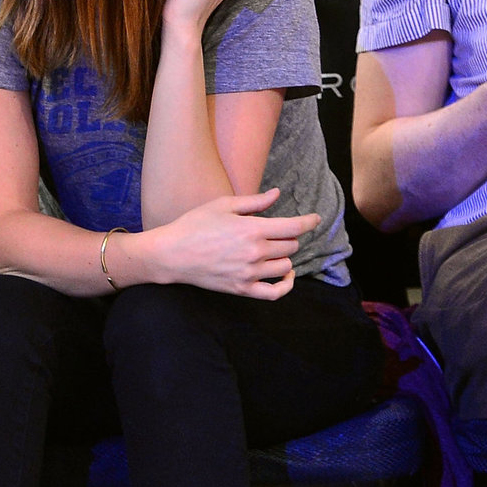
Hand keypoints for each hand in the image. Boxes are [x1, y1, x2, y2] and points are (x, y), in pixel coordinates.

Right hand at [133, 187, 318, 298]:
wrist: (171, 254)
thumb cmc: (194, 225)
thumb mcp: (223, 205)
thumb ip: (254, 202)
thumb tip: (277, 194)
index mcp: (253, 229)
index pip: (294, 226)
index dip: (309, 221)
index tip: (315, 218)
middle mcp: (255, 252)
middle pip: (290, 246)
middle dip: (288, 237)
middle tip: (276, 232)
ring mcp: (250, 273)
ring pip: (285, 266)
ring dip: (284, 257)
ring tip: (273, 250)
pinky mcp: (242, 289)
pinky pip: (275, 292)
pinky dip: (286, 285)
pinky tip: (286, 276)